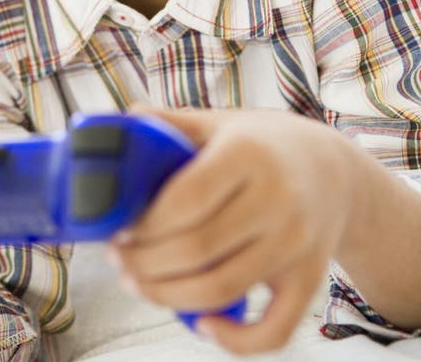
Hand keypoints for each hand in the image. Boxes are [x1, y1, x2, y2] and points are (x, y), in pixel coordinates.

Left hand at [108, 105, 355, 355]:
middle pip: (197, 249)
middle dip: (145, 263)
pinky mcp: (309, 279)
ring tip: (139, 283)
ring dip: (168, 297)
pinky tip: (201, 323)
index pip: (186, 199)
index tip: (119, 229)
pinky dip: (234, 340)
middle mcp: (277, 198)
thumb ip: (174, 122)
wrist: (337, 170)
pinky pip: (274, 329)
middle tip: (120, 259)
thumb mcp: (222, 122)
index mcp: (248, 153)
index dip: (145, 223)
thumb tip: (128, 117)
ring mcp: (296, 243)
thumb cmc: (267, 144)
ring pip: (222, 289)